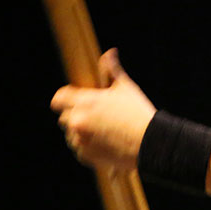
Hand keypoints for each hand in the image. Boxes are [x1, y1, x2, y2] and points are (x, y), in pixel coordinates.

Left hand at [51, 48, 155, 169]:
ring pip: (71, 135)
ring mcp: (80, 140)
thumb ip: (112, 70)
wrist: (151, 143)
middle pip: (64, 117)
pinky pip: (79, 150)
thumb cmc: (139, 113)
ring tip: (103, 133)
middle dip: (76, 116)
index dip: (65, 99)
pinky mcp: (85, 156)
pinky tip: (105, 144)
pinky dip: (88, 147)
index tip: (74, 101)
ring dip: (81, 133)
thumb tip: (110, 53)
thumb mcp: (126, 88)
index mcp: (84, 102)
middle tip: (96, 118)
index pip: (59, 98)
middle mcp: (77, 121)